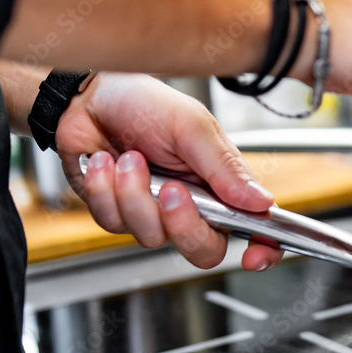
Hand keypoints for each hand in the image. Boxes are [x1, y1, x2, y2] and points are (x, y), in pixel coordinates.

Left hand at [54, 73, 283, 270]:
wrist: (89, 97)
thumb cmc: (144, 104)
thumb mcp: (192, 127)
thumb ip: (225, 168)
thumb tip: (262, 202)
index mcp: (221, 184)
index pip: (252, 228)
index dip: (261, 251)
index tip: (254, 256)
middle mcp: (192, 205)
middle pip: (203, 250)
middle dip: (183, 224)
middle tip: (172, 190)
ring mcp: (153, 213)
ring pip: (152, 237)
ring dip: (134, 194)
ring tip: (128, 157)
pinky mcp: (117, 214)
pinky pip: (114, 223)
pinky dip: (105, 189)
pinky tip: (104, 162)